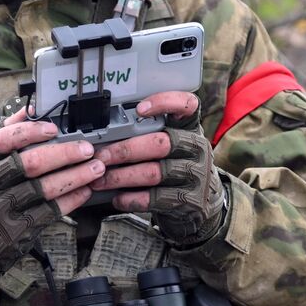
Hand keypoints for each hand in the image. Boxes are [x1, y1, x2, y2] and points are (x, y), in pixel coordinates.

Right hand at [0, 107, 103, 283]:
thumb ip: (6, 133)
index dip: (29, 132)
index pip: (2, 140)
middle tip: (86, 149)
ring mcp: (4, 208)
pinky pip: (50, 211)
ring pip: (45, 188)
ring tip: (95, 168)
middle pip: (31, 164)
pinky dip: (71, 199)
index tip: (52, 128)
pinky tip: (84, 190)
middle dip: (64, 154)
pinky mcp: (18, 229)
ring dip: (75, 176)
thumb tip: (30, 109)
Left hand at [90, 91, 225, 246]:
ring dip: (121, 177)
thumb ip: (149, 134)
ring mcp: (196, 174)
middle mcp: (196, 147)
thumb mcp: (173, 144)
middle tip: (102, 156)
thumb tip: (107, 136)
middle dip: (124, 150)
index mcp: (190, 127)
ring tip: (101, 180)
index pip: (186, 105)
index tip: (139, 110)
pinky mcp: (191, 199)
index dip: (164, 102)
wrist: (204, 202)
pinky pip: (155, 198)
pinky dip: (132, 198)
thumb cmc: (178, 167)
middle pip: (159, 143)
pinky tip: (118, 198)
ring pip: (153, 173)